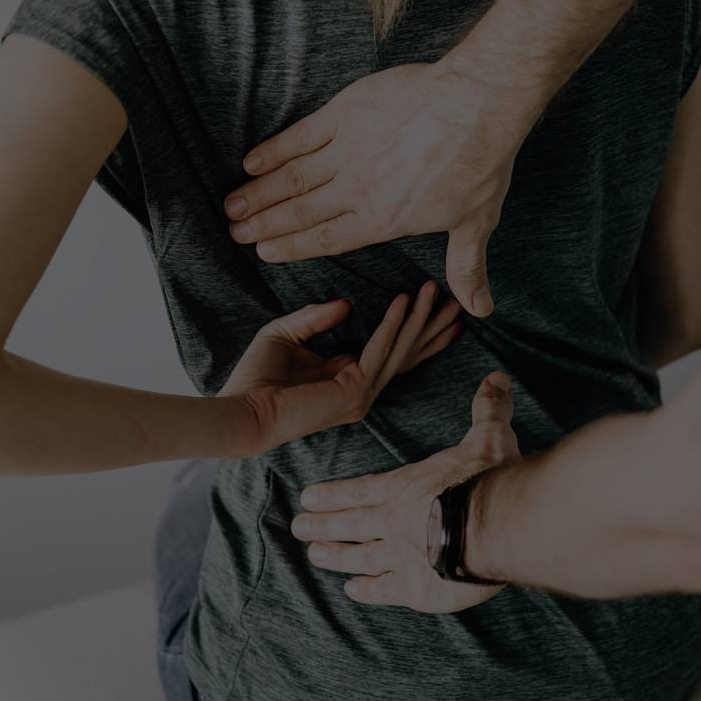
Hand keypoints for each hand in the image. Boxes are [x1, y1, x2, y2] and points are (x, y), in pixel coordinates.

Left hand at [219, 280, 461, 454]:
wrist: (242, 411)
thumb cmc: (255, 379)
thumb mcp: (285, 334)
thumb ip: (315, 317)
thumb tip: (347, 302)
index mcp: (347, 377)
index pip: (392, 351)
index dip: (415, 328)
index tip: (434, 303)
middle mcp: (361, 389)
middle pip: (407, 353)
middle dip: (432, 326)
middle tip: (458, 300)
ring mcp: (361, 394)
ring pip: (400, 350)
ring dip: (420, 318)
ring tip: (435, 290)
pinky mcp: (354, 392)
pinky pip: (379, 350)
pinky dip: (392, 323)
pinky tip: (403, 300)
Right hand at [225, 61, 532, 317]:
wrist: (478, 104)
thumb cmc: (480, 164)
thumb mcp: (475, 223)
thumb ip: (466, 268)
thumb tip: (480, 309)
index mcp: (382, 220)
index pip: (326, 239)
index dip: (292, 247)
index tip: (264, 252)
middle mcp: (357, 190)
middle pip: (300, 212)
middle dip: (264, 224)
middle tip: (235, 233)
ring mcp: (348, 151)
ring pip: (292, 178)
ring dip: (259, 193)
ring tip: (232, 205)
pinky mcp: (345, 114)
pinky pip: (300, 136)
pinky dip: (274, 150)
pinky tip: (251, 162)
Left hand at [291, 370, 522, 612]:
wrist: (496, 525)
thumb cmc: (489, 479)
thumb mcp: (488, 437)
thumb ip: (488, 410)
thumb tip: (496, 377)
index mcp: (405, 487)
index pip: (360, 490)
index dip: (333, 494)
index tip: (307, 497)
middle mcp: (394, 521)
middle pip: (350, 523)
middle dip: (322, 525)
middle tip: (297, 528)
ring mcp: (400, 556)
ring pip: (359, 556)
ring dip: (336, 556)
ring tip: (314, 556)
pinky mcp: (415, 588)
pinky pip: (384, 590)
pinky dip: (367, 590)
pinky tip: (353, 591)